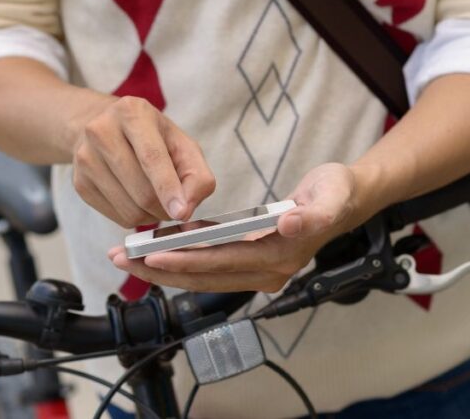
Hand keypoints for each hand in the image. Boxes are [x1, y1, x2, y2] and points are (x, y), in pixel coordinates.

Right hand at [71, 96, 215, 227]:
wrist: (103, 129)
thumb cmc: (151, 137)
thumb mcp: (180, 143)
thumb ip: (196, 174)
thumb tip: (186, 208)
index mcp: (131, 112)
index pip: (152, 158)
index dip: (168, 188)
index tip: (181, 212)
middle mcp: (101, 131)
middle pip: (141, 190)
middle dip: (165, 208)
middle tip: (176, 207)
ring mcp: (85, 158)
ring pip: (129, 209)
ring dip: (152, 215)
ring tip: (156, 200)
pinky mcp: (79, 183)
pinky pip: (117, 217)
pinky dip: (135, 217)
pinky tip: (137, 200)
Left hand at [108, 163, 376, 291]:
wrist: (347, 199)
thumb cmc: (337, 192)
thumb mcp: (332, 194)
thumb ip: (313, 214)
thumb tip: (287, 224)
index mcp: (280, 256)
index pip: (222, 262)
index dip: (185, 260)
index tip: (152, 255)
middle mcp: (267, 272)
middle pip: (203, 276)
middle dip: (159, 269)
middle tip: (121, 257)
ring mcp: (258, 272)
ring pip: (201, 277)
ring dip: (162, 270)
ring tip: (126, 257)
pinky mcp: (250, 264)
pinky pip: (207, 269)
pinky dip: (178, 263)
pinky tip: (152, 252)